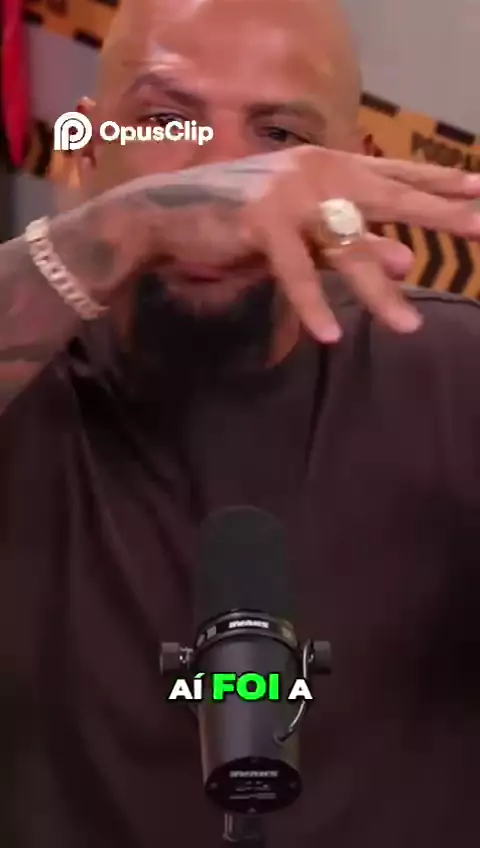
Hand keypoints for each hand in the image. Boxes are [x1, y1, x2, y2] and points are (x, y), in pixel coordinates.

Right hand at [123, 146, 479, 341]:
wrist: (172, 216)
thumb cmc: (242, 223)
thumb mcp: (308, 235)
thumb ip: (355, 242)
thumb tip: (407, 262)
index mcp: (330, 167)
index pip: (396, 175)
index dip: (438, 183)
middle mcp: (316, 172)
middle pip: (387, 197)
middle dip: (437, 215)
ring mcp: (289, 195)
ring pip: (345, 246)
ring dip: (376, 293)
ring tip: (408, 327)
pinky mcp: (260, 222)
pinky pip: (297, 271)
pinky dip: (312, 304)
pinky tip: (330, 334)